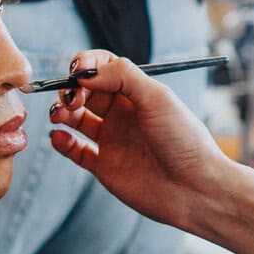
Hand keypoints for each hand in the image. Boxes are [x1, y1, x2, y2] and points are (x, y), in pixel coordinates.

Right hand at [45, 51, 229, 232]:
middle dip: (71, 88)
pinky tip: (59, 136)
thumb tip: (85, 71)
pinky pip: (75, 151)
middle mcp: (123, 114)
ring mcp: (113, 140)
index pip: (104, 68)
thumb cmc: (183, 140)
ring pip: (76, 119)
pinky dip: (61, 141)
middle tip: (72, 98)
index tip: (76, 71)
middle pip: (86, 91)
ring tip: (59, 115)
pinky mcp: (105, 167)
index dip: (86, 65)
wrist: (194, 188)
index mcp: (137, 93)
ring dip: (62, 112)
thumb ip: (122, 76)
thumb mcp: (157, 97)